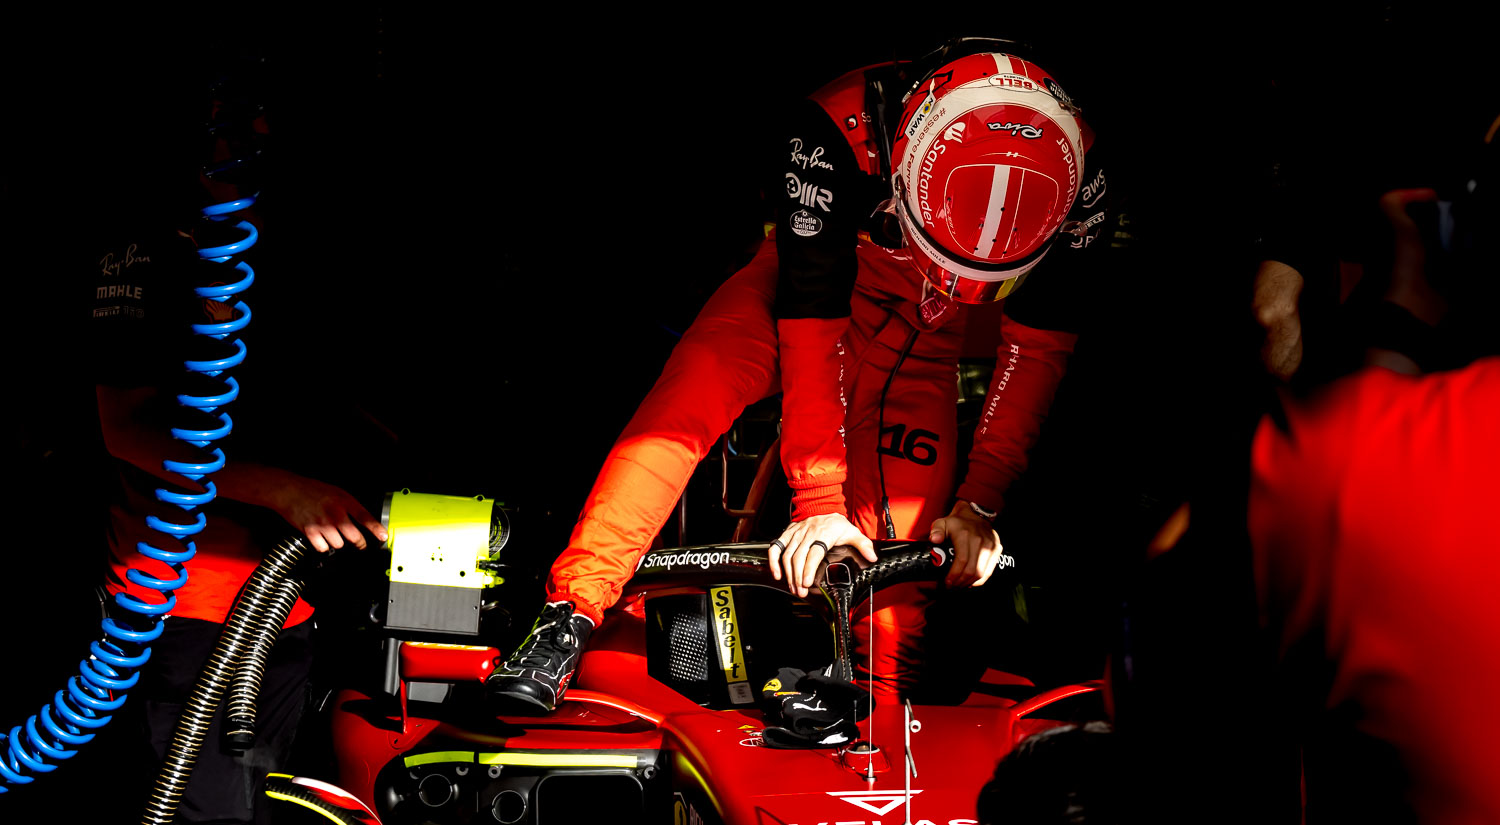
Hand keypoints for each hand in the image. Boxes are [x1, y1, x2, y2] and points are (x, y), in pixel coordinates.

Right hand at [266, 477, 386, 552]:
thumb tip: (363, 520)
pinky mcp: (310, 532)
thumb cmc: (313, 490)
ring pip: (339, 544)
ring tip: (333, 534)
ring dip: (338, 543)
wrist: (288, 491)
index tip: (383, 537)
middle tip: (360, 545)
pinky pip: (323, 548)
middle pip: (354, 537)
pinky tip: (321, 538)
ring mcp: (322, 524)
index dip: (376, 529)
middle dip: (360, 544)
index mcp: (344, 501)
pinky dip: (323, 546)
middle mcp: (335, 513)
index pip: (365, 517)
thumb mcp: (337, 492)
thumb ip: (350, 505)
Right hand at [768, 513, 875, 597]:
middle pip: (798, 557)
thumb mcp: (851, 531)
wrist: (820, 505)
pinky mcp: (787, 534)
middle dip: (798, 577)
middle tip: (801, 591)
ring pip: (787, 555)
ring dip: (788, 573)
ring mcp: (795, 533)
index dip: (809, 568)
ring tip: (793, 588)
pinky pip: (776, 547)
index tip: (808, 583)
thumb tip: (872, 557)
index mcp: (823, 533)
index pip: (814, 553)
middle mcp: (807, 532)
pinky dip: (774, 561)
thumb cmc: (835, 522)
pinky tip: (777, 574)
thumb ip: (862, 544)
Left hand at [929, 500, 1005, 587]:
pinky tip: (970, 583)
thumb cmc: (957, 522)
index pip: (961, 561)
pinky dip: (979, 580)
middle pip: (971, 570)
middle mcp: (980, 541)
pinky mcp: (996, 550)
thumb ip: (936, 530)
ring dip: (969, 583)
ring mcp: (990, 546)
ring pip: (981, 573)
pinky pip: (989, 571)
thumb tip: (934, 540)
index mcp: (965, 535)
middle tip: (951, 587)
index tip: (946, 582)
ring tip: (959, 586)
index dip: (954, 575)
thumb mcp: (942, 522)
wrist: (975, 514)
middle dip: (960, 582)